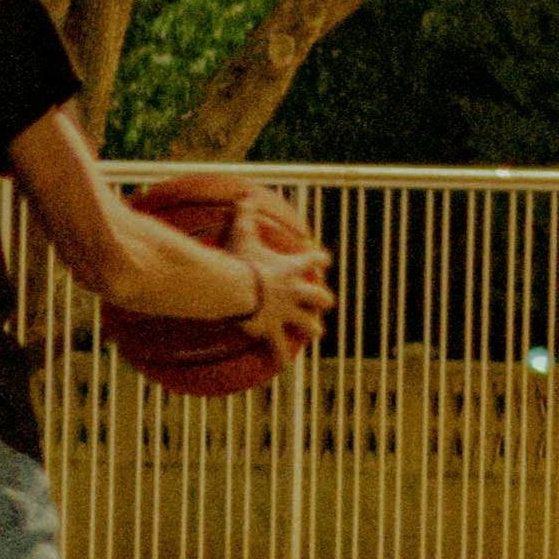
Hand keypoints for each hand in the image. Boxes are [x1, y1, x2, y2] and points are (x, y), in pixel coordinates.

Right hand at [232, 198, 334, 357]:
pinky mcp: (272, 330)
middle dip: (324, 299)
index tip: (322, 258)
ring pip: (309, 325)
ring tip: (315, 331)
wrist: (234, 289)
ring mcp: (286, 314)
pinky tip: (284, 364)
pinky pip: (278, 348)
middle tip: (323, 301)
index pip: (316, 259)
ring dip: (312, 328)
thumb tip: (245, 194)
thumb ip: (246, 213)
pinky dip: (280, 356)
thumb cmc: (238, 259)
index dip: (320, 258)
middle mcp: (296, 292)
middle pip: (321, 297)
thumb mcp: (242, 232)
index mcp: (292, 268)